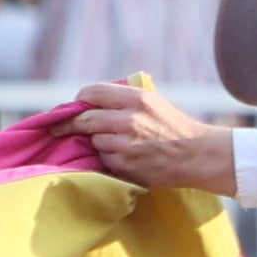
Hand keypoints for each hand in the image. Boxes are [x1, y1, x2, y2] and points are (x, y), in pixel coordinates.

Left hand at [70, 81, 238, 193]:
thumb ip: (123, 100)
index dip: (77, 101)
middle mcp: (129, 119)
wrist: (198, 155)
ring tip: (114, 145)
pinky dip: (108, 159)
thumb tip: (87, 102)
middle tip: (58, 129)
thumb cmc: (174, 128)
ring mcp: (126, 143)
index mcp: (136, 99)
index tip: (72, 108)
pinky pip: (104, 159)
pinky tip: (124, 158)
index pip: (91, 92)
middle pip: (84, 119)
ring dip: (96, 143)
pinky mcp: (126, 164)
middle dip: (68, 125)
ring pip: (93, 140)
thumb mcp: (153, 103)